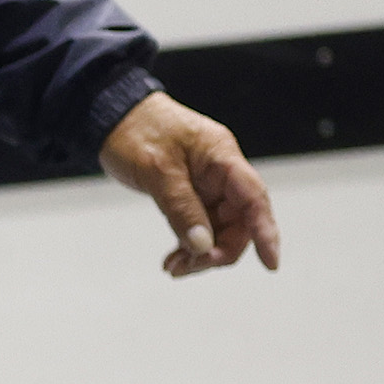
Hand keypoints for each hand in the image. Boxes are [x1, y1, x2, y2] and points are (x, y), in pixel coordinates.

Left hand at [101, 92, 279, 277]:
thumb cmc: (136, 129)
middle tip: (191, 266)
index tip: (271, 263)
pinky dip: (189, 246)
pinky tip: (173, 260)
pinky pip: (199, 227)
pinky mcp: (190, 195)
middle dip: (219, 250)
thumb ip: (181, 207)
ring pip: (218, 230)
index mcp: (222, 157)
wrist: (112, 116)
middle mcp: (220, 174)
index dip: (266, 232)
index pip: (254, 198)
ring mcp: (206, 186)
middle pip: (239, 222)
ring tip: (175, 267)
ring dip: (201, 254)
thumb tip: (203, 246)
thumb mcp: (157, 169)